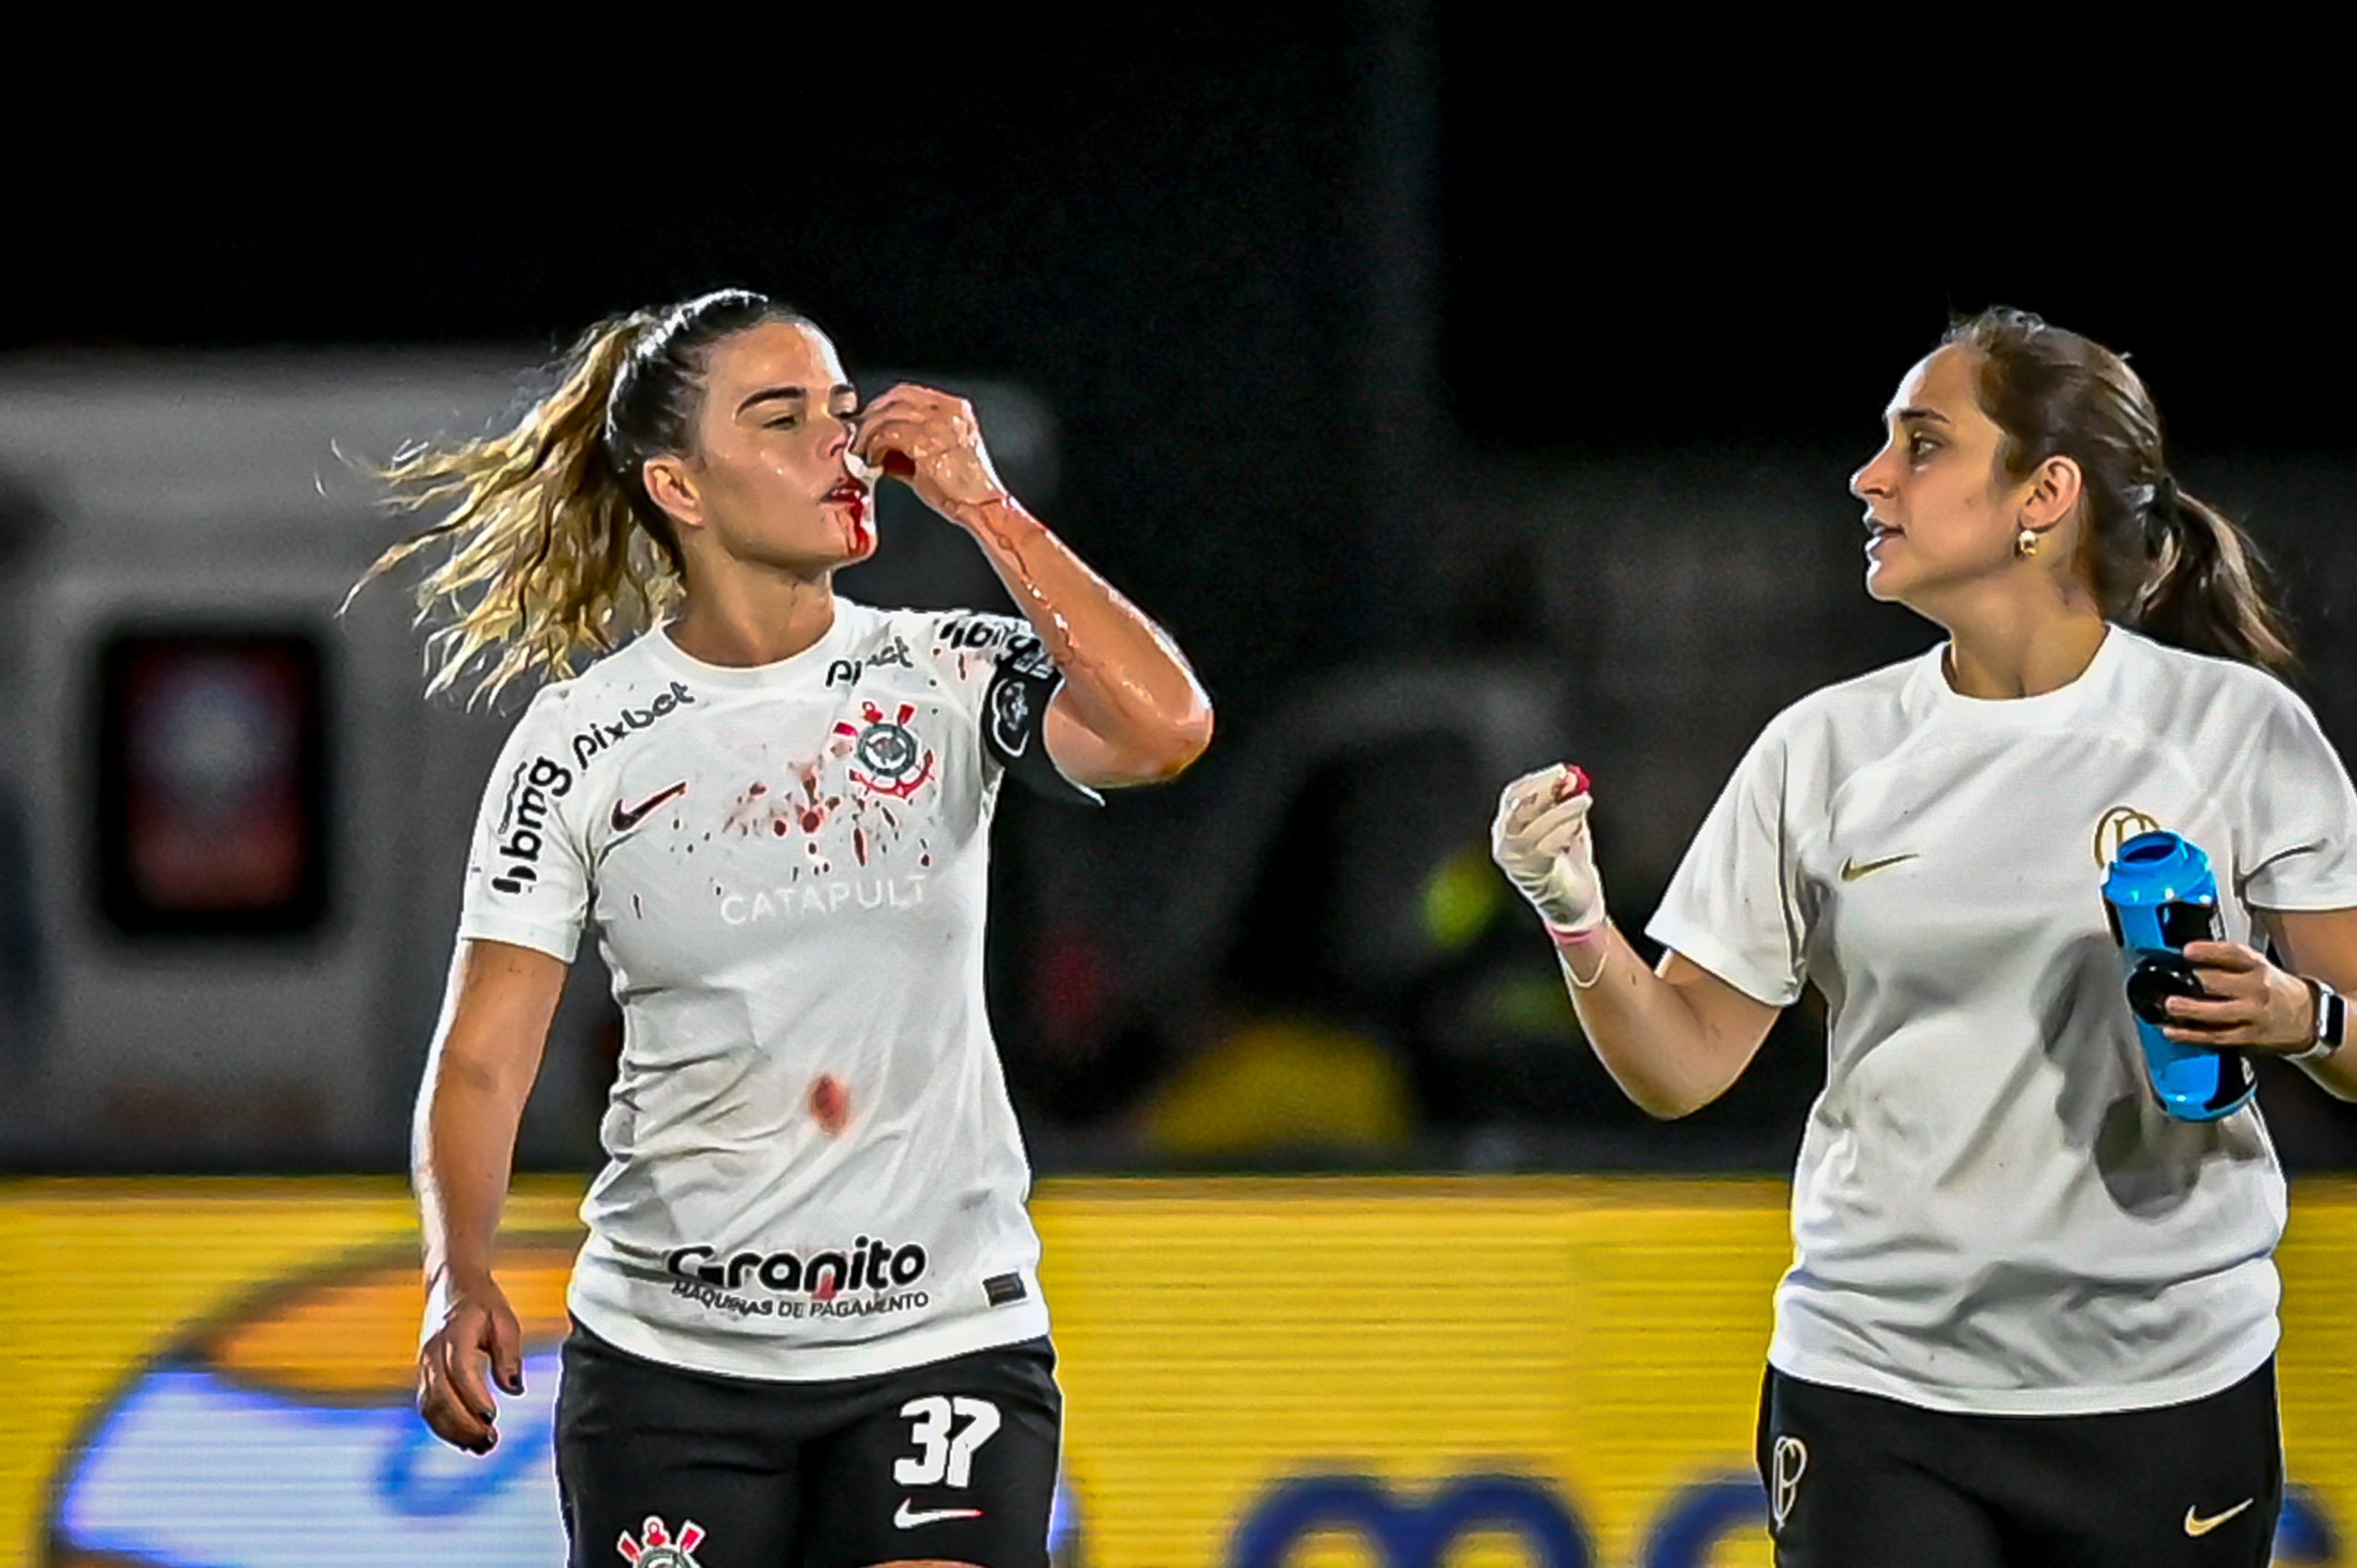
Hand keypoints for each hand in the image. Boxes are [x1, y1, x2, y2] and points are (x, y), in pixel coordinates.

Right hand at [417, 1268, 523, 1454]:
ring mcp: (423, 1366)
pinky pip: (428, 1408)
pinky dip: (444, 1428)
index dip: (472, 1395)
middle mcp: (431, 1353)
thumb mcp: (505, 1320)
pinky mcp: (423, 1377)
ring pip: (429, 1407)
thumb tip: (514, 1389)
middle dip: (463, 1423)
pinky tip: (467, 1440)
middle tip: (491, 1440)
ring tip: (482, 1447)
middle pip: (439, 1395)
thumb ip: (509, 1354)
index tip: (492, 1415)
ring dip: (453, 1431)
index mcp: (453, 1333)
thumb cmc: (483, 1303)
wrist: (451, 1286)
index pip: (458, 1369)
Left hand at [849, 384, 1010, 519]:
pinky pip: (888, 435)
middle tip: (859, 436)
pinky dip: (874, 447)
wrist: (982, 506)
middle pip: (895, 398)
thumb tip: (879, 444)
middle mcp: (948, 410)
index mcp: (955, 408)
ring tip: (862, 451)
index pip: (907, 392)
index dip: (883, 404)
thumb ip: (910, 444)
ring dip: (869, 433)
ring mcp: (937, 423)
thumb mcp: (938, 456)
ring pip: (888, 416)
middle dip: (872, 416)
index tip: (869, 421)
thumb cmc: (963, 489)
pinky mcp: (926, 442)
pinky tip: (872, 460)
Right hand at [1491, 763, 1604, 936]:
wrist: (1573, 905)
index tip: (1562, 770)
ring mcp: (1514, 858)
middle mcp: (1504, 841)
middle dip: (1545, 787)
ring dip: (1562, 809)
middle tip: (1570, 779)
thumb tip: (1571, 778)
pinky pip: (1546, 844)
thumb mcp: (1568, 825)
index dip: (1537, 779)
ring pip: (1535, 823)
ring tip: (1585, 801)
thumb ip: (1565, 803)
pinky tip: (1578, 827)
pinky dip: (1563, 831)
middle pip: (1519, 805)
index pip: (1514, 794)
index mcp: (1508, 826)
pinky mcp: (1529, 873)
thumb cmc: (1569, 863)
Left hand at [2161, 941, 2316, 1052]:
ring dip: (2190, 1010)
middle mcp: (2256, 989)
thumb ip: (2226, 961)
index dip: (2208, 951)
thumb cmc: (2275, 988)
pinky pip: (2217, 1036)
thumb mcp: (2258, 966)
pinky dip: (2192, 1035)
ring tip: (2170, 1006)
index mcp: (2257, 967)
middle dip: (2193, 982)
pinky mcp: (2248, 1036)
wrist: (2307, 1016)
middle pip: (2221, 984)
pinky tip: (2173, 1032)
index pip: (2233, 954)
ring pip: (2218, 1014)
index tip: (2187, 951)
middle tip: (2169, 982)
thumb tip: (2185, 957)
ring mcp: (2252, 1015)